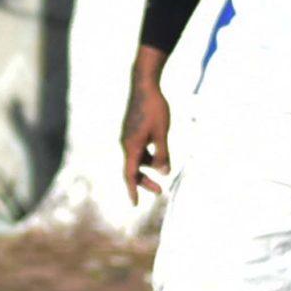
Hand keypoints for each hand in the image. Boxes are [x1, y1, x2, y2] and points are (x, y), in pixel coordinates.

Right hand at [120, 71, 170, 204]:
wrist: (144, 86)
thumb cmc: (155, 109)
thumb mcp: (162, 133)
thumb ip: (163, 154)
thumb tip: (164, 173)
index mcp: (132, 146)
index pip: (130, 174)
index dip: (133, 190)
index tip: (136, 204)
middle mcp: (126, 144)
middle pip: (132, 169)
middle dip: (144, 182)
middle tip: (160, 192)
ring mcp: (128, 137)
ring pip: (136, 159)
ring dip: (147, 169)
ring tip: (163, 173)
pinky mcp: (132, 131)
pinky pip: (138, 150)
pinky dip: (147, 157)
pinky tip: (158, 155)